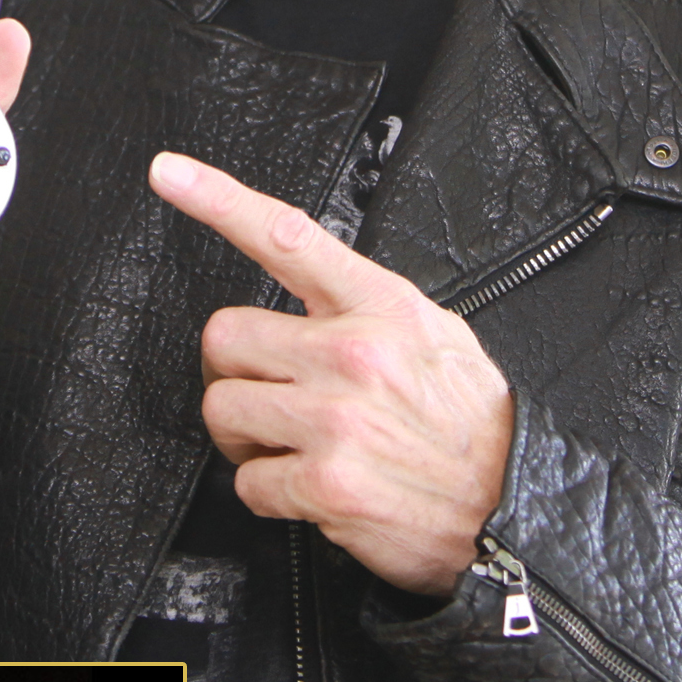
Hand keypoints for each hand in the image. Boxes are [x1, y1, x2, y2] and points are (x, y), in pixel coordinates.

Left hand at [149, 151, 513, 596]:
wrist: (512, 507)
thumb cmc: (469, 422)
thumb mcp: (436, 333)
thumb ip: (367, 303)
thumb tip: (309, 282)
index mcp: (380, 306)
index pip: (288, 237)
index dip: (219, 199)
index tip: (169, 174)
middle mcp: (353, 353)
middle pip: (225, 337)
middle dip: (238, 371)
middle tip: (274, 395)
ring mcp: (336, 419)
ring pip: (224, 409)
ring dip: (247, 436)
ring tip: (298, 445)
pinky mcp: (326, 484)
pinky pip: (248, 482)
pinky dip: (270, 492)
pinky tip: (314, 489)